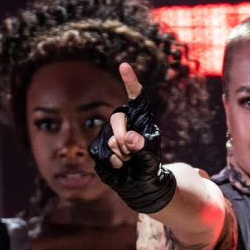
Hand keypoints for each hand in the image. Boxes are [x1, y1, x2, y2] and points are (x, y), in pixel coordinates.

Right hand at [88, 64, 176, 213]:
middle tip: (134, 154)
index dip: (130, 81)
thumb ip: (143, 147)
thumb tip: (130, 138)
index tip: (124, 66)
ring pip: (110, 139)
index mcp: (139, 119)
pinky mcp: (98, 147)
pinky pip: (102, 152)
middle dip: (125, 139)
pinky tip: (120, 167)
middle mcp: (123, 123)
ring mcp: (108, 134)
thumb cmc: (149, 167)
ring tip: (129, 162)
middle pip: (117, 119)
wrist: (139, 184)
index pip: (135, 98)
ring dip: (122, 155)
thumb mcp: (151, 158)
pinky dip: (114, 163)